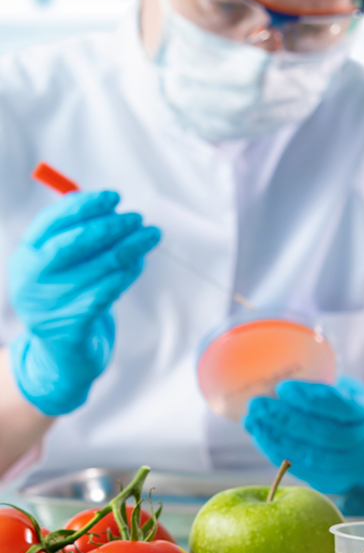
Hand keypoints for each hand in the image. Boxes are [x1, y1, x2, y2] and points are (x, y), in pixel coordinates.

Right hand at [8, 190, 160, 414]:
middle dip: (111, 226)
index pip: (52, 221)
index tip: (115, 197)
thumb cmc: (66, 297)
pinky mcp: (70, 327)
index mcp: (25, 257)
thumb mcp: (61, 266)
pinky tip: (139, 263)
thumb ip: (78, 236)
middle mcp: (30, 280)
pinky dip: (127, 275)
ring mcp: (49, 305)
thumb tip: (112, 206)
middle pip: (74, 243)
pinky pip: (107, 293)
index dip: (84, 205)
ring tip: (150, 236)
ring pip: (98, 268)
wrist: (60, 354)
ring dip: (130, 249)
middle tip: (138, 218)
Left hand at [243, 376, 363, 492]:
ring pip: (310, 457)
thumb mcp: (351, 390)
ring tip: (252, 422)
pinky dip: (277, 454)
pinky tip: (261, 438)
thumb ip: (323, 387)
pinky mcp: (336, 483)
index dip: (311, 398)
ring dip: (275, 439)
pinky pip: (303, 471)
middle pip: (323, 435)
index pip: (342, 407)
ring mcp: (353, 469)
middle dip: (285, 420)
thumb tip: (276, 377)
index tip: (282, 387)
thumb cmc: (358, 409)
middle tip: (257, 405)